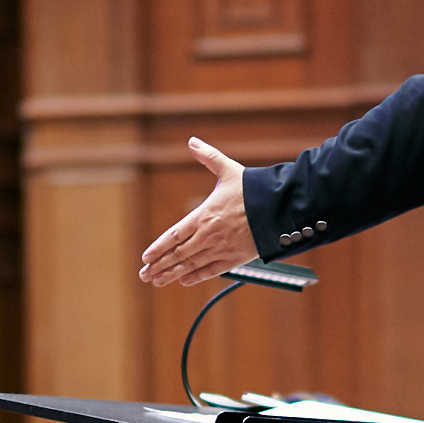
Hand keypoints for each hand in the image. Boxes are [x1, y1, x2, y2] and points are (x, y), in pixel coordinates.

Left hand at [138, 138, 256, 286]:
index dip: (158, 247)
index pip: (174, 235)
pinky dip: (196, 277)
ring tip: (156, 281)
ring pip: (191, 265)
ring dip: (171, 274)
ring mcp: (221, 248)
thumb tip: (193, 141)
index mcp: (204, 215)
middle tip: (144, 275)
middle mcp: (209, 235)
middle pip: (178, 254)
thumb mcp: (228, 170)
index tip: (145, 257)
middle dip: (159, 266)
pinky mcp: (235, 258)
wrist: (280, 208)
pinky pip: (211, 270)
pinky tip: (184, 280)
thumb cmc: (253, 189)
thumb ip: (208, 157)